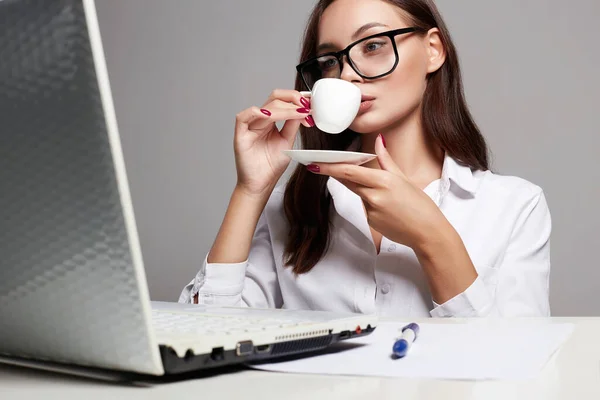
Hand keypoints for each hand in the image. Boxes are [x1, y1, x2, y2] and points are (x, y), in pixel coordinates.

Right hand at [234, 89, 312, 197]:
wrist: (260, 185)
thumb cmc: (270, 167)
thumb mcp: (287, 142)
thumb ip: (292, 125)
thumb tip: (303, 110)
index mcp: (270, 121)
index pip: (281, 101)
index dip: (295, 99)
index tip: (310, 104)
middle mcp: (259, 121)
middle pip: (274, 99)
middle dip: (292, 99)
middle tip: (306, 106)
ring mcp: (249, 127)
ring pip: (264, 107)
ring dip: (283, 108)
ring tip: (297, 112)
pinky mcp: (240, 135)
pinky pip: (243, 117)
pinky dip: (256, 112)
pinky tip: (269, 115)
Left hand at [306, 134, 446, 249]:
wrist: (427, 233)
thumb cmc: (420, 205)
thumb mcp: (404, 178)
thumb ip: (387, 160)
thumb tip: (379, 141)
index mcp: (383, 181)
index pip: (349, 171)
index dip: (329, 167)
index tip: (314, 163)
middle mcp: (374, 196)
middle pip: (347, 181)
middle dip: (334, 173)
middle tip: (320, 165)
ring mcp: (370, 211)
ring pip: (358, 193)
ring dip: (363, 189)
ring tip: (388, 197)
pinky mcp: (370, 222)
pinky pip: (365, 207)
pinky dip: (371, 203)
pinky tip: (388, 209)